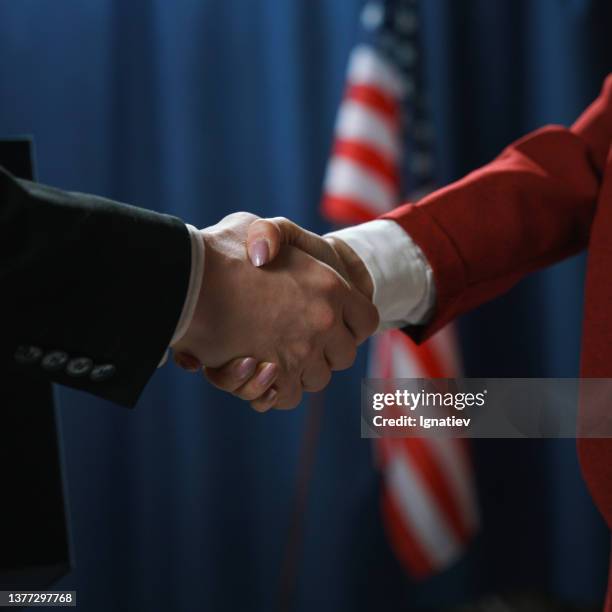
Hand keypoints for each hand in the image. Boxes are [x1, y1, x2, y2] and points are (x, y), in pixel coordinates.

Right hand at [172, 213, 377, 409]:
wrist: (186, 280)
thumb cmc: (217, 250)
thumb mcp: (253, 227)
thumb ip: (273, 238)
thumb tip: (267, 256)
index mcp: (330, 286)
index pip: (365, 320)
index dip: (352, 324)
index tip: (335, 324)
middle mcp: (324, 322)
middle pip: (344, 355)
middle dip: (326, 351)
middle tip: (299, 339)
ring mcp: (302, 352)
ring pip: (318, 378)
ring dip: (300, 371)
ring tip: (275, 354)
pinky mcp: (276, 376)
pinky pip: (289, 396)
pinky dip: (277, 390)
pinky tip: (260, 371)